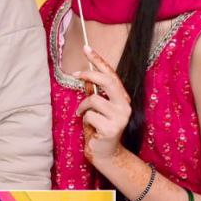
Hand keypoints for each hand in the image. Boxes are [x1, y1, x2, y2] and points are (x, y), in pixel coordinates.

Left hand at [74, 46, 131, 166]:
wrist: (105, 152)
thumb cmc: (99, 127)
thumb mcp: (96, 108)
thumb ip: (94, 93)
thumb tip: (84, 76)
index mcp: (121, 97)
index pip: (111, 74)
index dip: (99, 60)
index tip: (87, 48)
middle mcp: (125, 104)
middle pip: (107, 81)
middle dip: (89, 74)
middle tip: (75, 74)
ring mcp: (120, 116)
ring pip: (94, 99)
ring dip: (82, 107)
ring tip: (82, 115)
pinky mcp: (112, 127)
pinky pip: (89, 116)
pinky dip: (84, 120)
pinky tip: (90, 127)